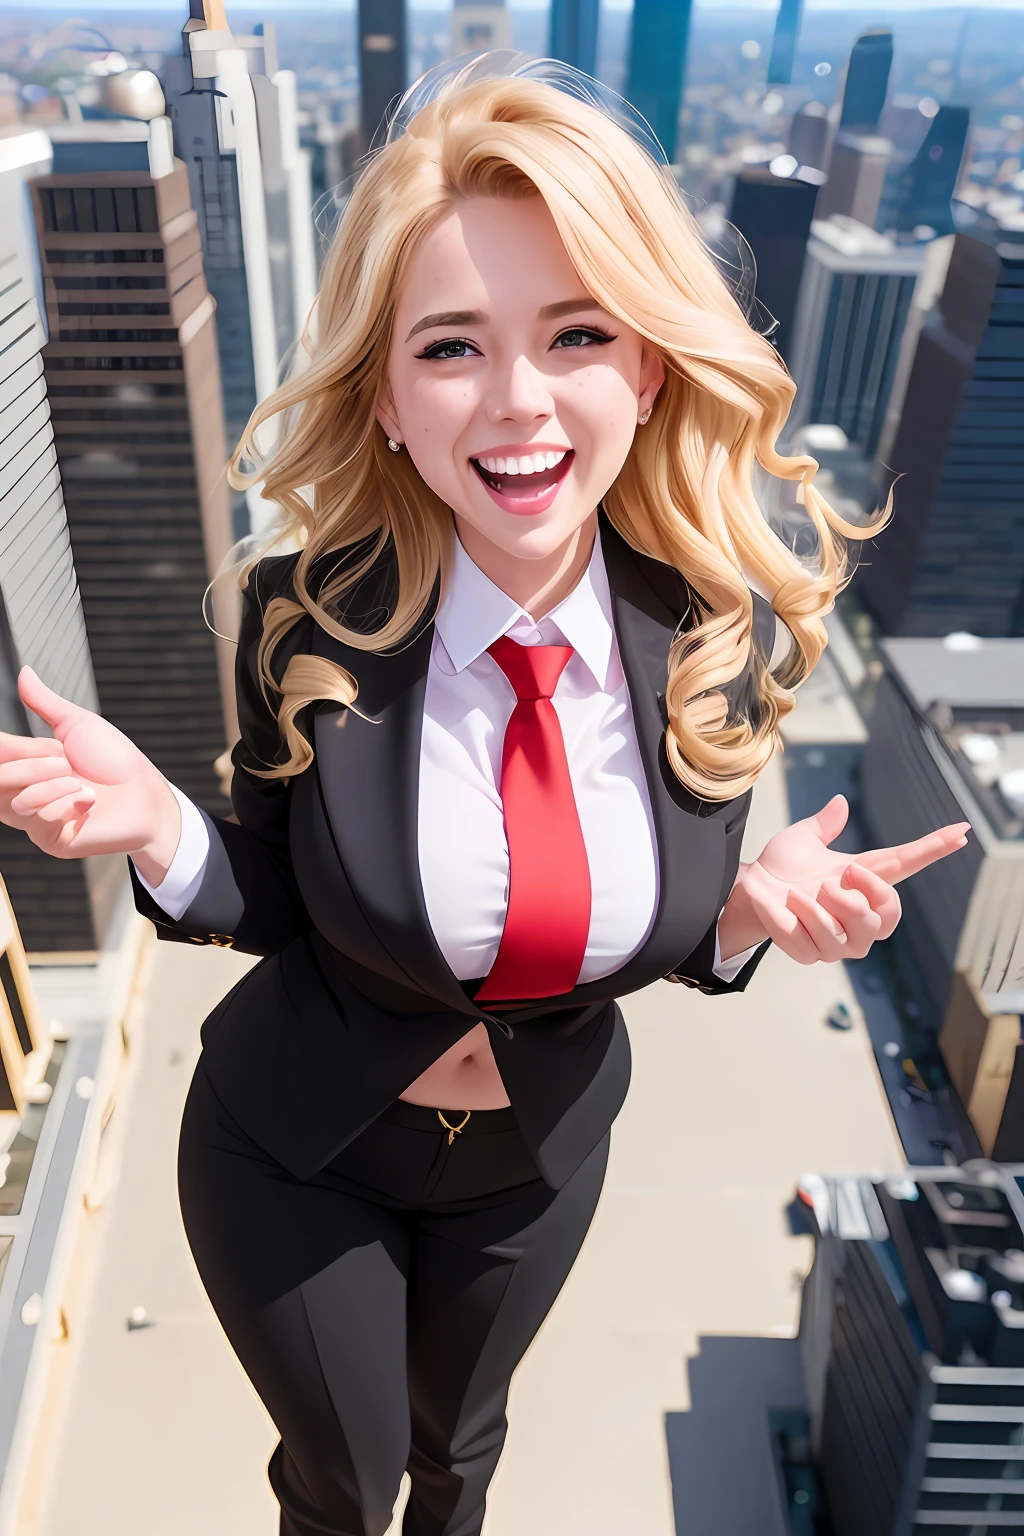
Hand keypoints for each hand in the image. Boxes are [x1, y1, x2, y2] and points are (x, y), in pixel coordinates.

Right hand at [0, 668, 180, 881]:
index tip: (44, 744)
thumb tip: (24, 672)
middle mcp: (23, 794)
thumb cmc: (116, 761)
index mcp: (24, 766)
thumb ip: (44, 703)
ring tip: (80, 781)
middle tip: (65, 761)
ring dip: (52, 784)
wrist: (148, 794)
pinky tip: (89, 800)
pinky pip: (39, 819)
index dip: (6, 747)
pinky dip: (66, 803)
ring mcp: (35, 820)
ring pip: (16, 801)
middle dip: (32, 763)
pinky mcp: (52, 840)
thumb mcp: (77, 725)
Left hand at [718, 794, 968, 965]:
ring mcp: (839, 939)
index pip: (907, 864)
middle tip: (831, 881)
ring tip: (798, 896)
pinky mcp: (813, 953)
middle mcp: (859, 914)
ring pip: (855, 935)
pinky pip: (815, 941)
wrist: (748, 891)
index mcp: (863, 879)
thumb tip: (840, 801)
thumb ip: (824, 825)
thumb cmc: (780, 867)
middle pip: (888, 917)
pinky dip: (792, 919)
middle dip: (861, 898)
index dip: (934, 848)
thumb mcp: (802, 839)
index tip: (960, 831)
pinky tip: (782, 908)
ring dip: (820, 910)